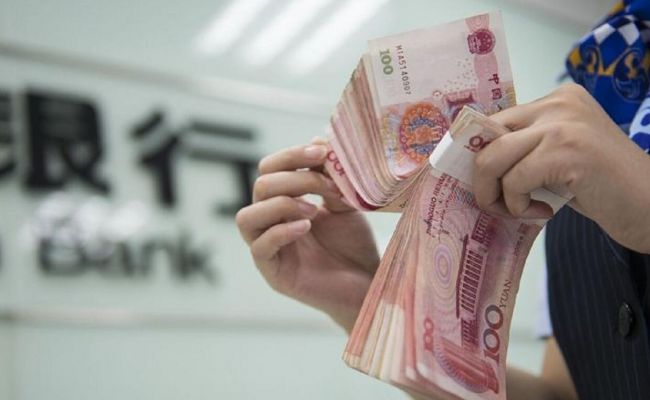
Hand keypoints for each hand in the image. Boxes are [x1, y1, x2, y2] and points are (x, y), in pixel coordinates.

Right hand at [236, 141, 379, 331]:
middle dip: (296, 179)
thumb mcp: (343, 203)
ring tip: (314, 211)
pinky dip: (281, 232)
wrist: (368, 283)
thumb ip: (329, 176)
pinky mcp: (273, 273)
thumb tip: (317, 138)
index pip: (270, 169)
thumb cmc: (354, 245)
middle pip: (261, 187)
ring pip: (247, 216)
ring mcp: (268, 248)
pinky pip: (259, 248)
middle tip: (328, 187)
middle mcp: (271, 222)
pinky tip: (306, 227)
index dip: (291, 155)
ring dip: (281, 204)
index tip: (322, 152)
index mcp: (284, 201)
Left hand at [473, 83, 649, 252]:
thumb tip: (475, 161)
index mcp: (556, 100)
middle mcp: (558, 104)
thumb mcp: (558, 155)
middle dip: (481, 177)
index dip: (479, 154)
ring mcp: (563, 125)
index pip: (495, 121)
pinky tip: (542, 212)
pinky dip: (518, 205)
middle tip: (496, 203)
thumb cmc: (602, 185)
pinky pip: (515, 180)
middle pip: (487, 137)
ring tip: (519, 210)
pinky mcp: (567, 151)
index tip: (483, 182)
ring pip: (493, 158)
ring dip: (495, 195)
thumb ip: (526, 148)